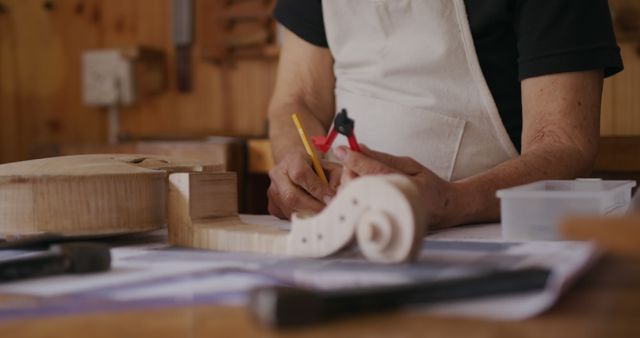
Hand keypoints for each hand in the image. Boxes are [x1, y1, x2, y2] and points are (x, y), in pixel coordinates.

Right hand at [267, 151, 341, 218]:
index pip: (301, 175)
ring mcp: (272, 191)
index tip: (331, 198)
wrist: (294, 166)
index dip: (317, 189)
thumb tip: (336, 198)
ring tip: (323, 214)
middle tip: (330, 212)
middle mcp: (277, 175)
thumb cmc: (316, 167)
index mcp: (291, 160)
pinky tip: (312, 214)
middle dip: (314, 207)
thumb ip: (336, 179)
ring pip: (290, 209)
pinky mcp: (272, 206)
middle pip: (292, 196)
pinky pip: (287, 217)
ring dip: (309, 214)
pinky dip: (302, 217)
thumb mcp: (329, 166)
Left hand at [333, 145, 455, 228]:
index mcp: (407, 187)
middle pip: (359, 187)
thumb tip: (359, 148)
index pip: (374, 172)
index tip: (342, 149)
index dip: (355, 159)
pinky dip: (350, 196)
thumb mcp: (410, 165)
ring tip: (358, 176)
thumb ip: (382, 158)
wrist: (444, 209)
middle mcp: (395, 204)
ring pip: (354, 199)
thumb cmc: (428, 185)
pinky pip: (354, 210)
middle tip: (353, 162)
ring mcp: (386, 217)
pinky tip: (357, 189)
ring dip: (349, 184)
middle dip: (349, 171)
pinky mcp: (378, 224)